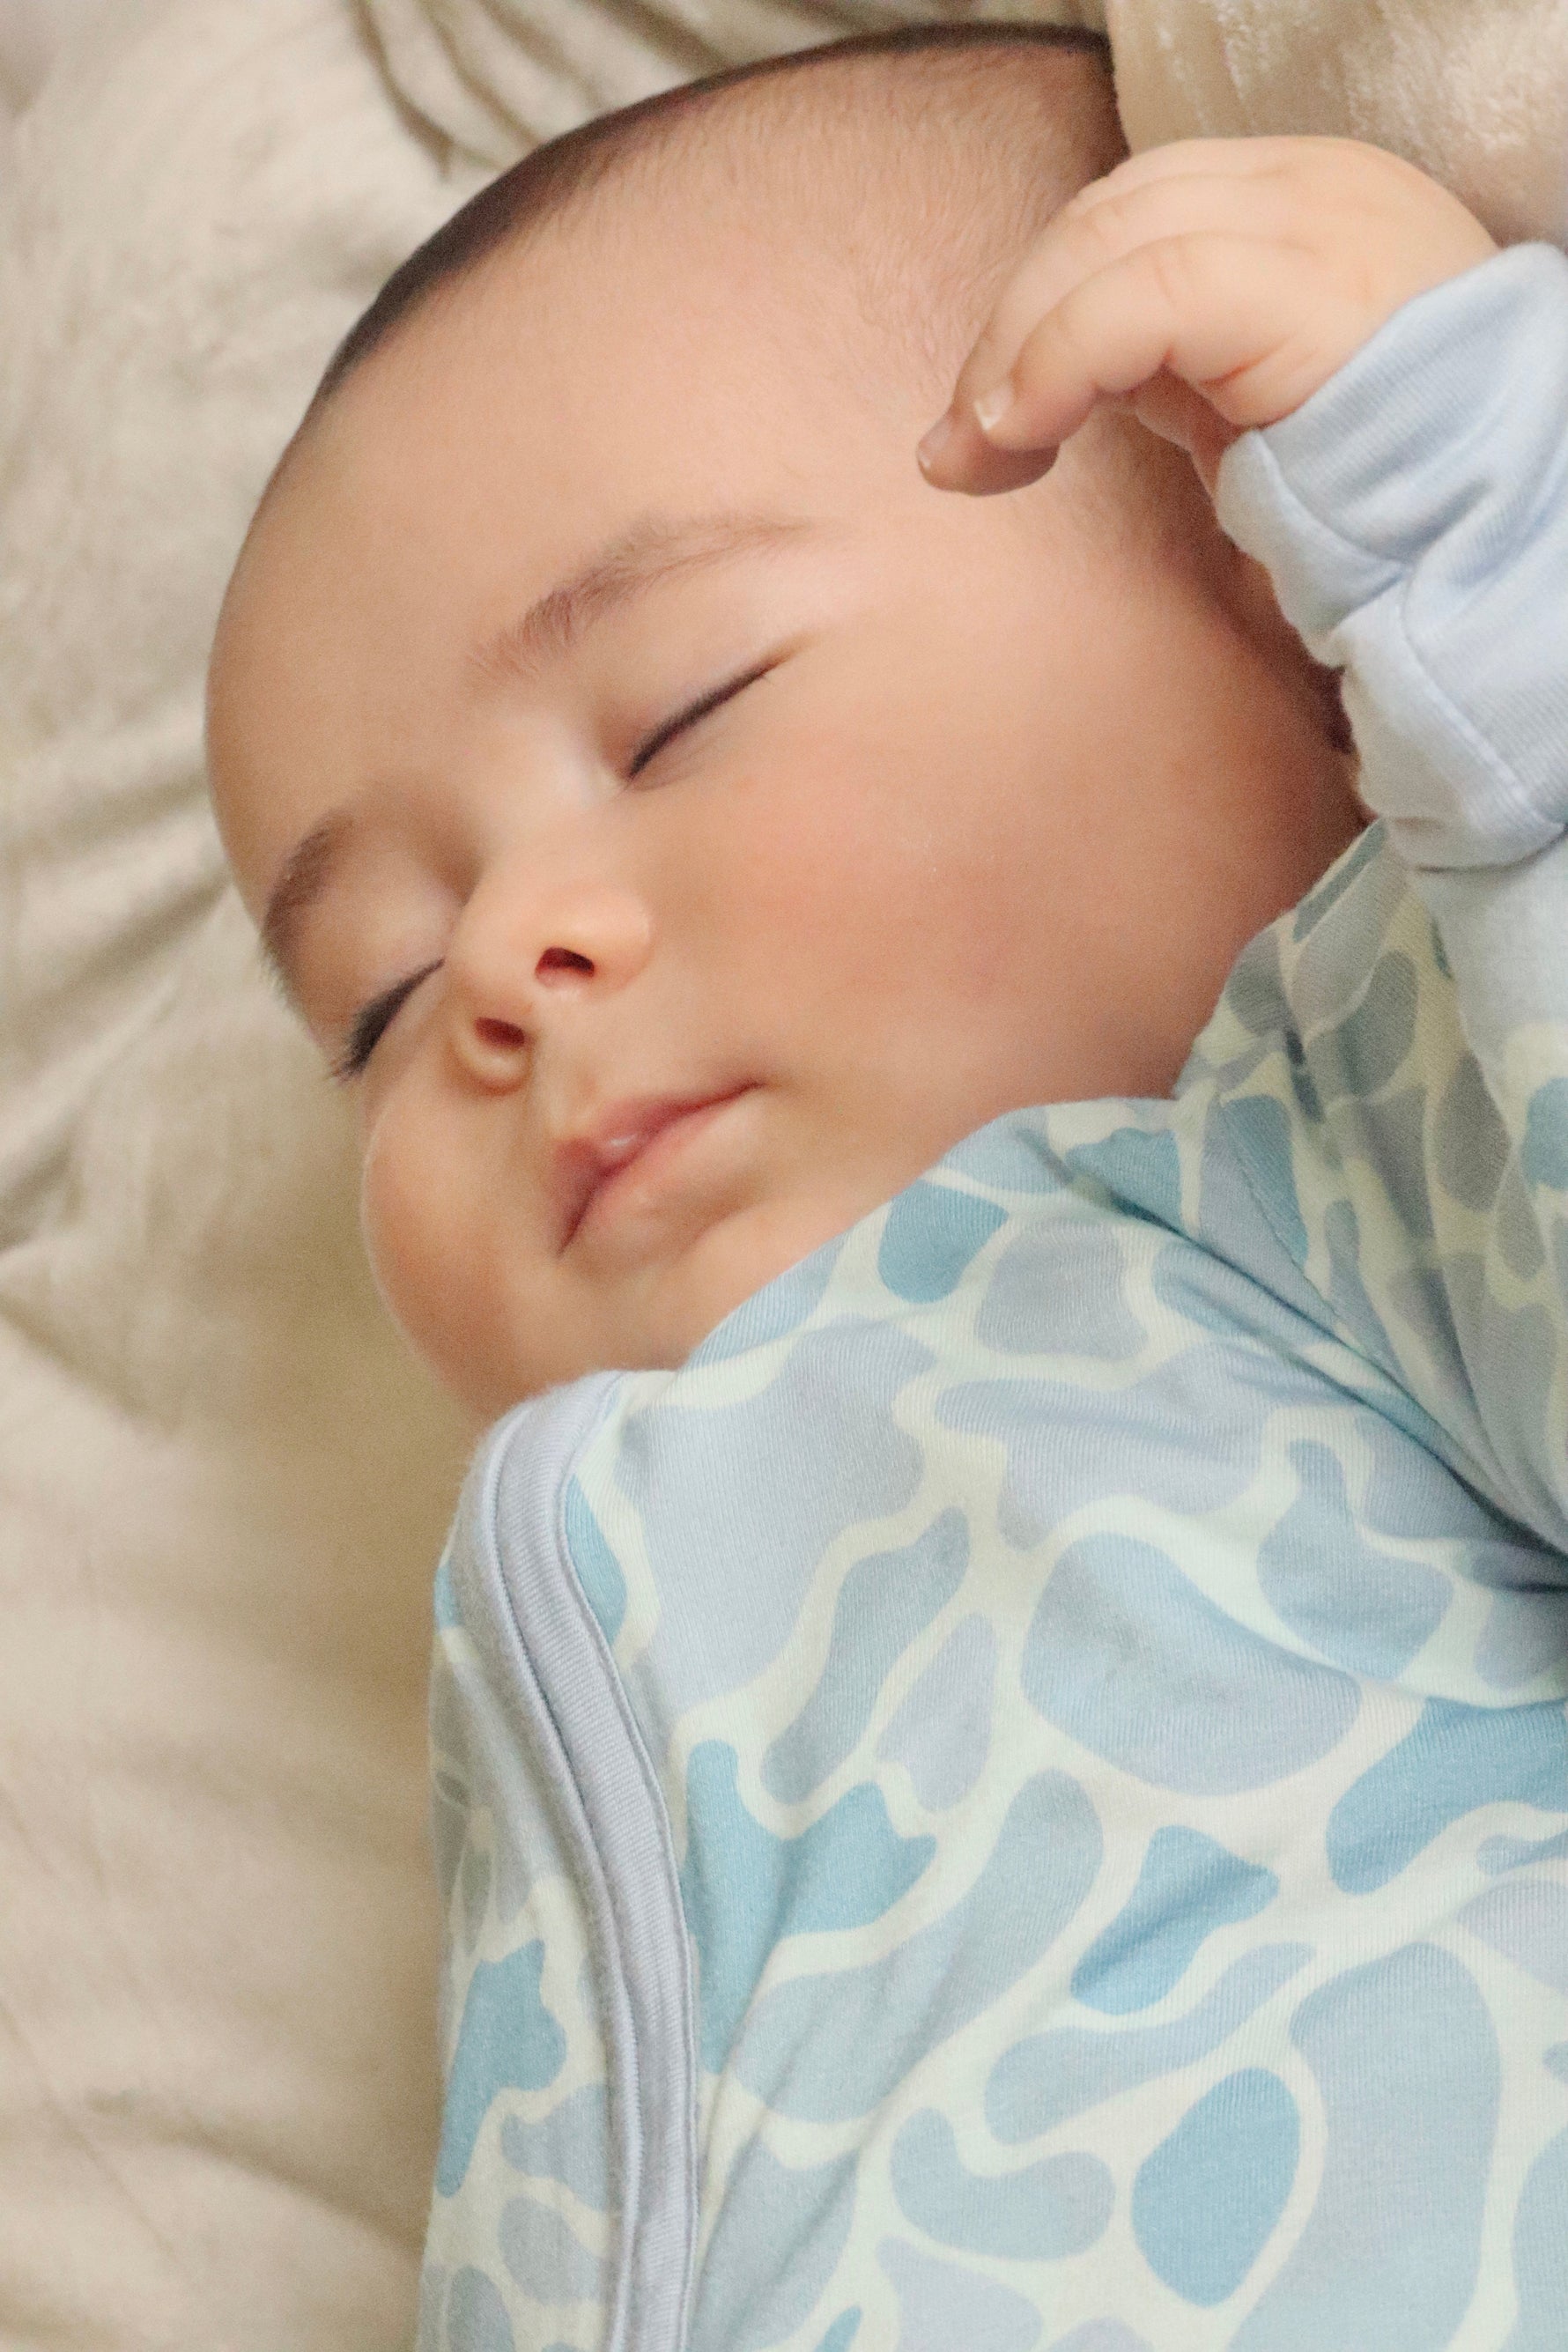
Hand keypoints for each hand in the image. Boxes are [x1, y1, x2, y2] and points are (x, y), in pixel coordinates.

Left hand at [918, 137, 1497, 496]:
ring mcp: (1310, 223)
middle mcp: (1309, 186)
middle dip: (1008, 330)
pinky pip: (1136, 300)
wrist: (1491, 531)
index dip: (1039, 303)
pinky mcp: (1296, 287)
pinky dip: (1053, 364)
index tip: (989, 418)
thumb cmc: (1375, 487)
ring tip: (977, 457)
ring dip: (1011, 356)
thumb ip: (1168, 363)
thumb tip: (1042, 384)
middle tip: (958, 450)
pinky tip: (1020, 437)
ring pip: (1104, 243)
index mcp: (1300, 201)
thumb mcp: (1250, 404)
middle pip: (1103, 214)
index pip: (1130, 210)